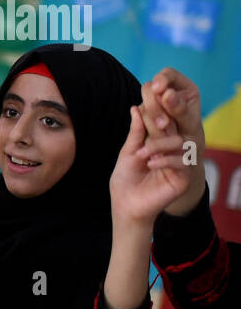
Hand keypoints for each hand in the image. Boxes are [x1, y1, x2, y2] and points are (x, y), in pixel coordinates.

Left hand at [137, 68, 205, 215]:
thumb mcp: (128, 152)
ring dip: (159, 145)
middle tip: (151, 124)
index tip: (145, 103)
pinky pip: (181, 162)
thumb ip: (136, 132)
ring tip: (143, 154)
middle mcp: (172, 150)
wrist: (126, 205)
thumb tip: (136, 107)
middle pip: (172, 128)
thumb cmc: (125, 180)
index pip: (161, 121)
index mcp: (159, 142)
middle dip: (160, 124)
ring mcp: (179, 164)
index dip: (155, 112)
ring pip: (179, 143)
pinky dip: (164, 160)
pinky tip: (151, 163)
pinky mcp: (183, 178)